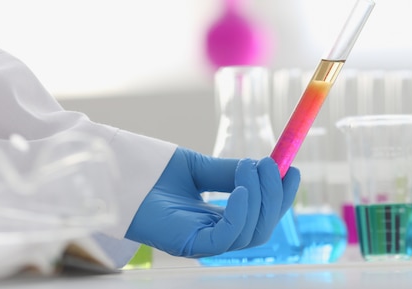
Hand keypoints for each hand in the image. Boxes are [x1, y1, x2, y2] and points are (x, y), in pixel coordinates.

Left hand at [124, 147, 299, 257]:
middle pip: (261, 230)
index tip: (292, 170)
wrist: (120, 171)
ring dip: (260, 199)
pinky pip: (226, 237)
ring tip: (251, 168)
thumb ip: (231, 173)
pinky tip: (241, 189)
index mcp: (217, 219)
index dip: (279, 197)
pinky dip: (241, 213)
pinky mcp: (188, 244)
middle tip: (275, 167)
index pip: (260, 217)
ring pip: (250, 234)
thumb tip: (265, 167)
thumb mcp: (201, 168)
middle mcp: (212, 235)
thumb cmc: (154, 172)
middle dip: (275, 198)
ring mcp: (201, 242)